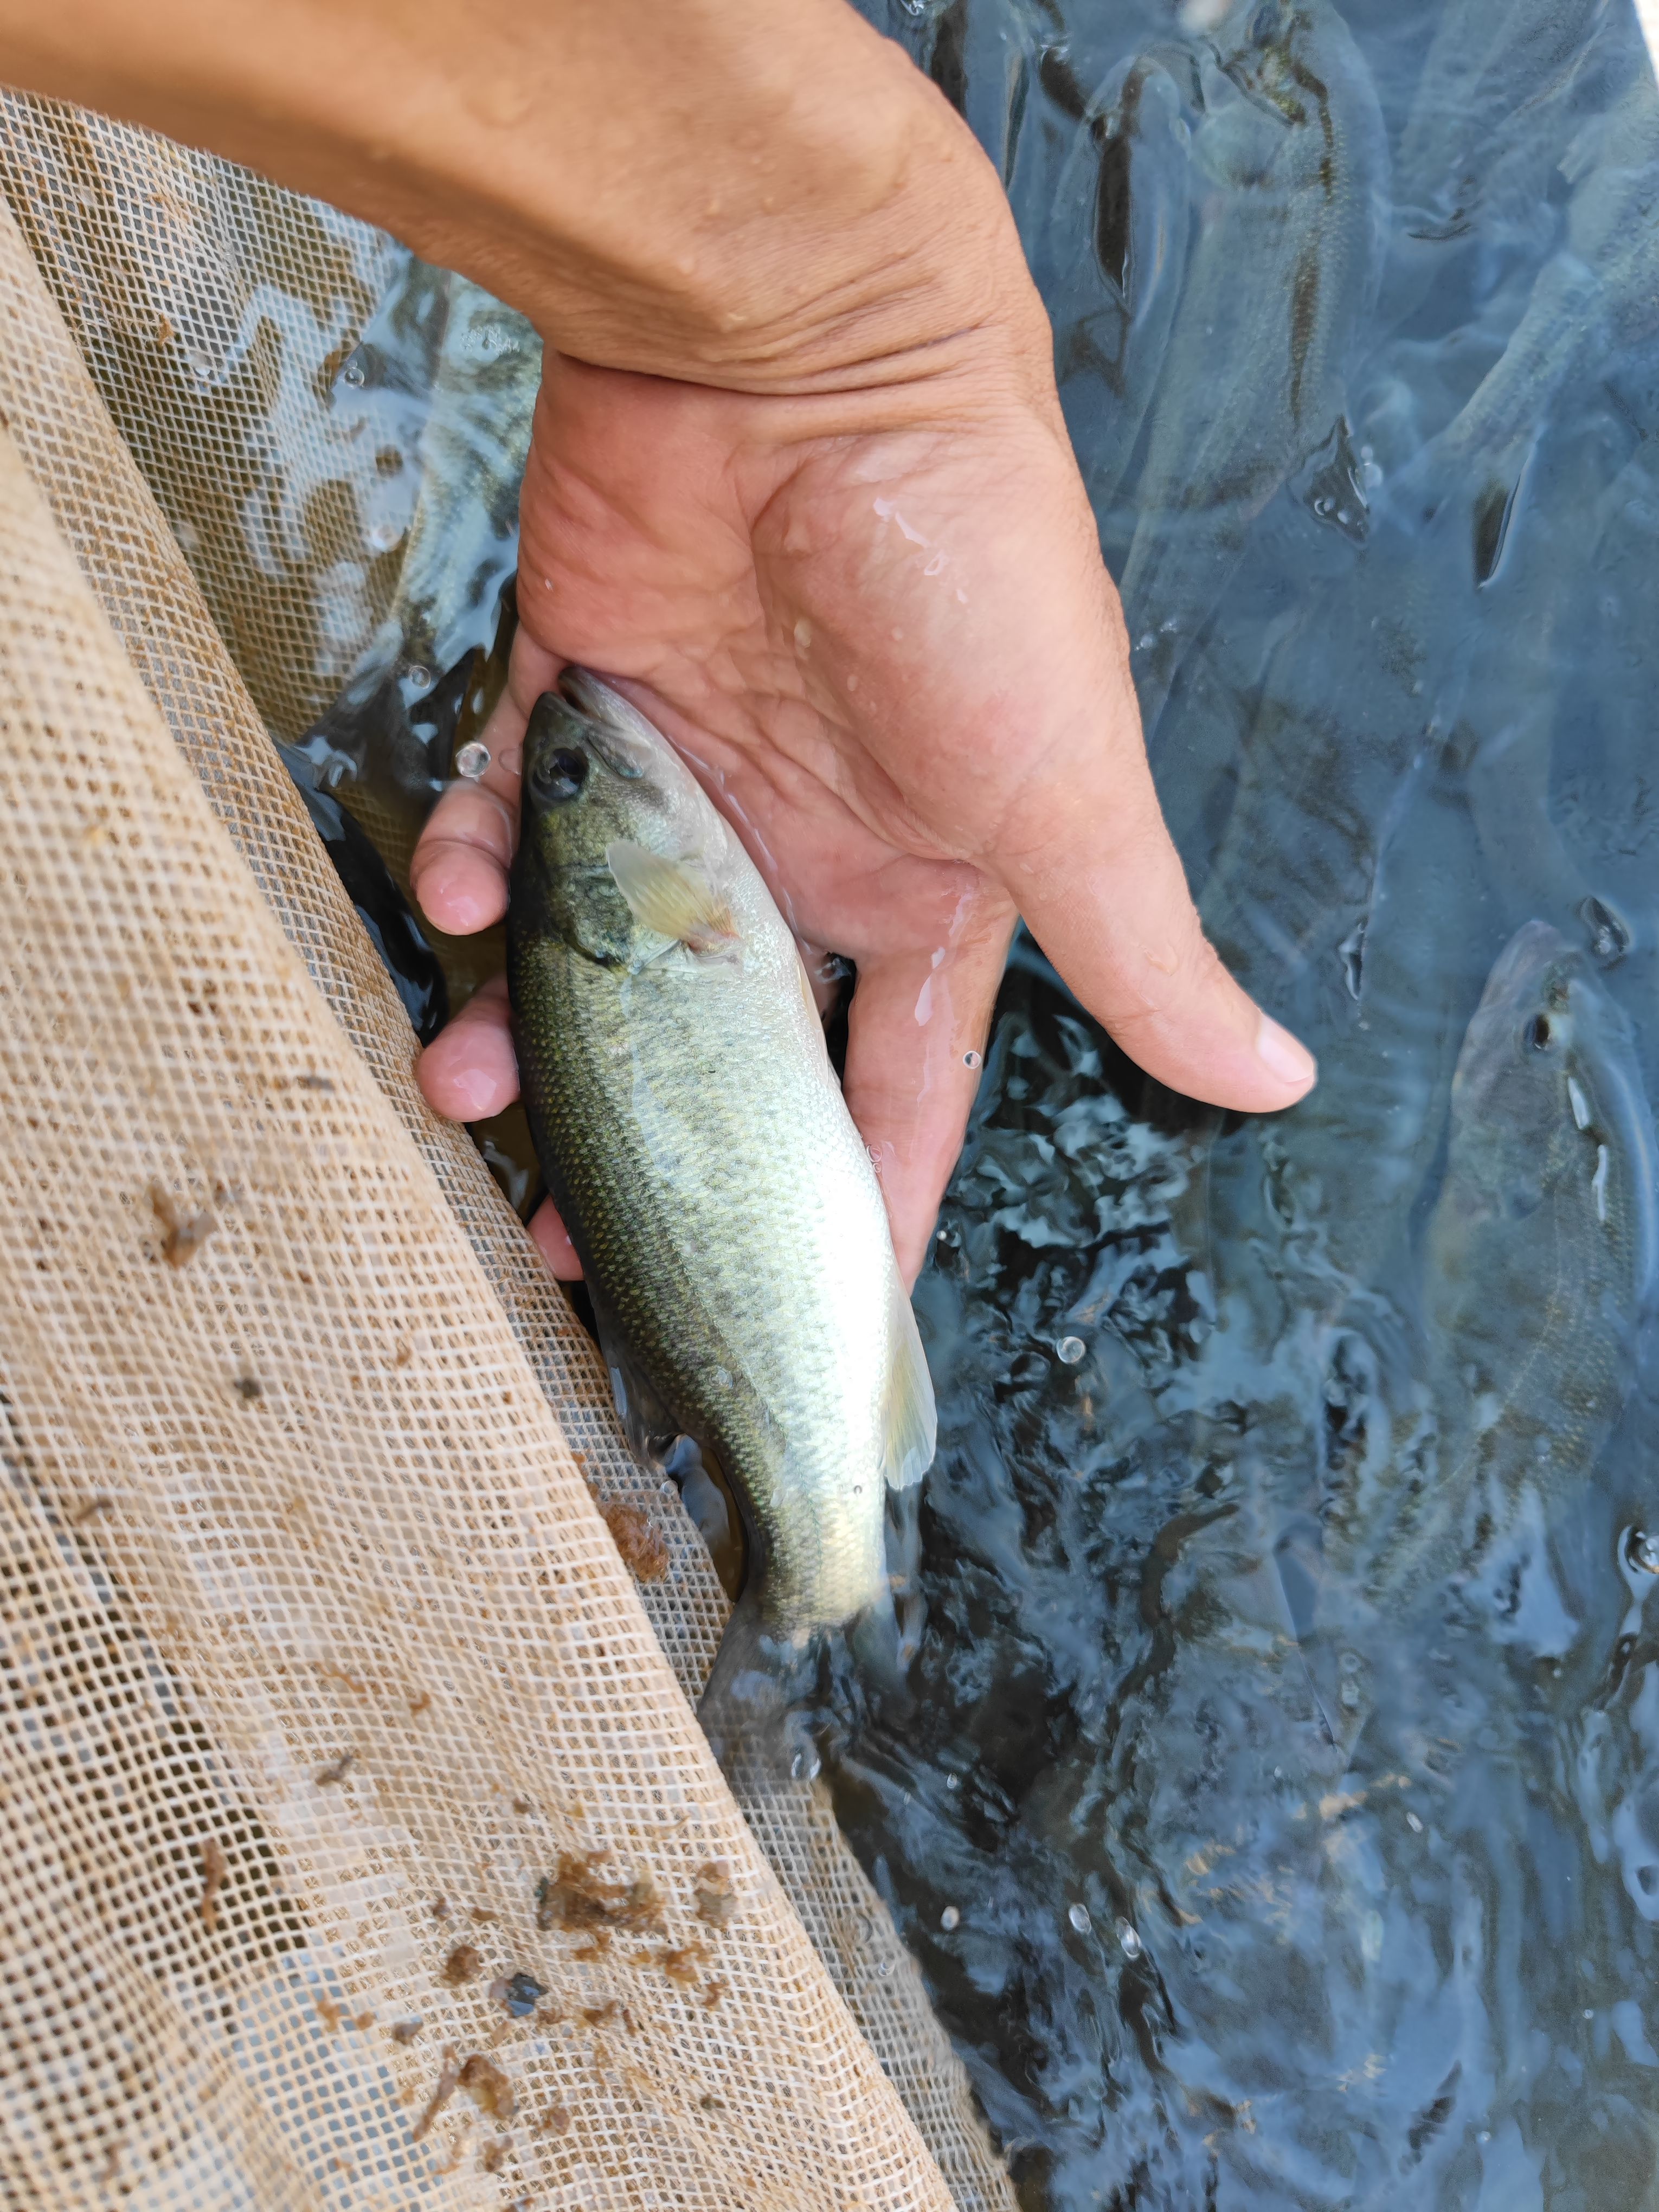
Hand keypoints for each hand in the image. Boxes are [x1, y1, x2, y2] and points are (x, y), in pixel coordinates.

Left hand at [413, 343, 1315, 1286]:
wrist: (812, 350)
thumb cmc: (970, 574)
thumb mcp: (1066, 791)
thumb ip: (1141, 951)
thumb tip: (1275, 1077)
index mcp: (922, 891)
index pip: (895, 1086)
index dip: (863, 1204)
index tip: (815, 1318)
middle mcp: (801, 851)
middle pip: (717, 1041)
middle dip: (651, 1145)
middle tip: (574, 1241)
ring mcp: (684, 778)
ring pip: (591, 949)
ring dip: (528, 1026)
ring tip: (469, 1084)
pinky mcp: (580, 699)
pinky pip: (504, 818)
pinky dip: (472, 863)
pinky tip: (459, 891)